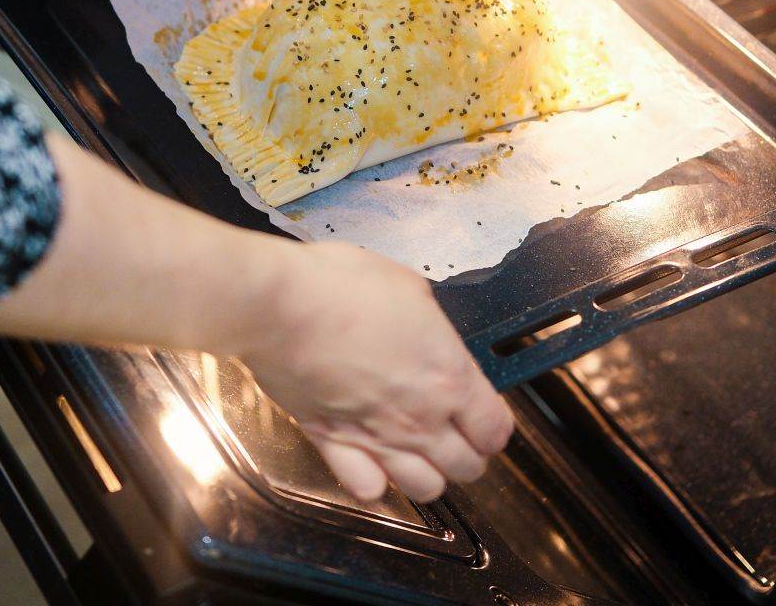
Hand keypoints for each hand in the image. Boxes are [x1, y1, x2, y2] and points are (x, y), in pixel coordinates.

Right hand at [241, 242, 513, 502]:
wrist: (279, 306)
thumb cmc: (338, 286)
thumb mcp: (407, 286)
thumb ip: (428, 323)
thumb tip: (428, 328)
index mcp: (448, 376)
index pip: (495, 429)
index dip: (493, 425)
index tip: (484, 417)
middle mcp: (420, 418)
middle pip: (468, 467)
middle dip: (468, 453)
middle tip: (456, 436)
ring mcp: (377, 438)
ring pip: (426, 489)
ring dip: (428, 475)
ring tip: (418, 454)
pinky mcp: (334, 443)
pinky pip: (367, 488)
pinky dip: (375, 483)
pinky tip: (372, 463)